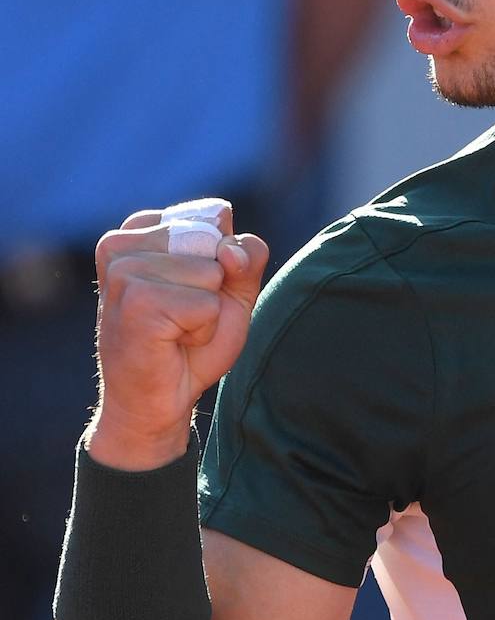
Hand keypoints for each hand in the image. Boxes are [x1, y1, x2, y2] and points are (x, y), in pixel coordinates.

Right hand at [87, 202, 268, 467]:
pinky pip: (207, 305)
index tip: (190, 292)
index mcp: (139, 228)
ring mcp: (124, 271)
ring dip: (207, 312)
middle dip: (214, 286)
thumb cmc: (191, 343)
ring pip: (212, 273)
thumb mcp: (232, 290)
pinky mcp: (135, 302)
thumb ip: (247, 255)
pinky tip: (172, 343)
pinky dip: (203, 331)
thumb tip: (229, 251)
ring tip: (175, 330)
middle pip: (215, 242)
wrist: (158, 402)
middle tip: (182, 317)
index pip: (218, 217)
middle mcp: (122, 243)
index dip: (223, 262)